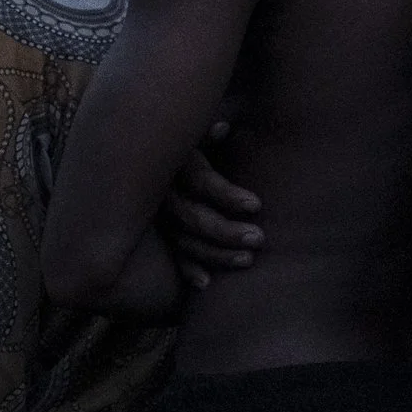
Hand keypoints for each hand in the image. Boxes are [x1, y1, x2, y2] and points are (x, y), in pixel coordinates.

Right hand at [158, 121, 262, 289]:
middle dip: (227, 231)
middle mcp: (163, 192)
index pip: (202, 183)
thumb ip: (207, 130)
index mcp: (176, 162)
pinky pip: (172, 254)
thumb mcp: (194, 128)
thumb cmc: (188, 135)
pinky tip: (206, 284)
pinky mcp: (160, 232)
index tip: (257, 205)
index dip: (228, 195)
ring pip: (183, 240)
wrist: (152, 145)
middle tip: (259, 239)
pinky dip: (187, 269)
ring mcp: (158, 215)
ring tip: (248, 260)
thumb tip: (222, 128)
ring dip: (216, 254)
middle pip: (193, 217)